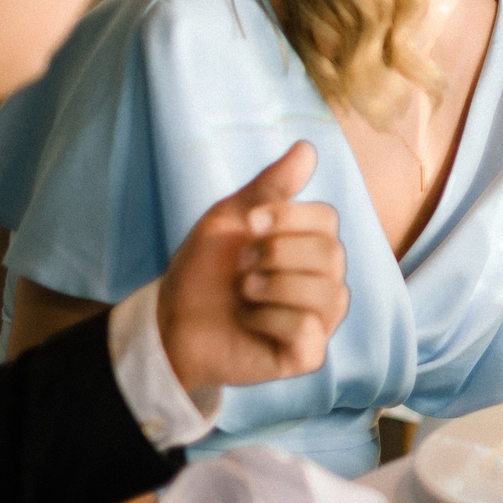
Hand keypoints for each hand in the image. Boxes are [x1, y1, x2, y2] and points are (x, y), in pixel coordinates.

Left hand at [156, 141, 349, 391]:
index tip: (249, 222)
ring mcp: (319, 320)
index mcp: (311, 246)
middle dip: (277, 253)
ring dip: (276, 286)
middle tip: (240, 263)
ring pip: (329, 294)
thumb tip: (307, 148)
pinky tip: (247, 320)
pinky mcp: (305, 355)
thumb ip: (269, 187)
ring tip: (243, 290)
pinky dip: (270, 320)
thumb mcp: (230, 220)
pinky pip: (308, 332)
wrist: (170, 323)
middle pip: (332, 255)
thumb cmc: (205, 269)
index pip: (328, 220)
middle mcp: (324, 281)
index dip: (290, 217)